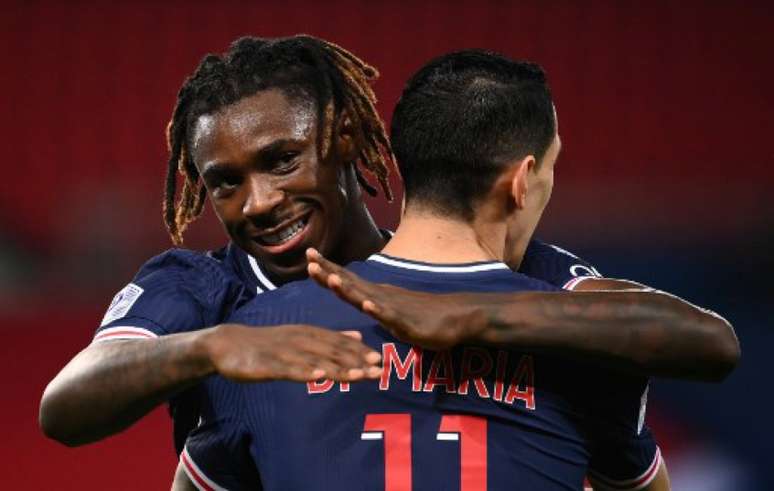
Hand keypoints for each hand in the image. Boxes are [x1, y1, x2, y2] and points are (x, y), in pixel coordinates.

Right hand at [204, 324, 381, 382]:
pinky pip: (289, 370)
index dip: (362, 353)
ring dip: (339, 368)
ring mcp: (285, 352)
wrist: (227, 344)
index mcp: (310, 334)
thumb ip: (330, 338)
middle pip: (333, 352)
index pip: (340, 344)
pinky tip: (318, 377)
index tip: (383, 361)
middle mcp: (301, 340)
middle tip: (381, 370)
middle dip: (358, 362)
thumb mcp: (302, 337)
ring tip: (360, 375)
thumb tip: (359, 337)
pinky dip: (305, 373)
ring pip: (316, 361)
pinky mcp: (268, 365)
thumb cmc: (267, 344)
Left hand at [306, 248, 485, 349]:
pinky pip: (391, 316)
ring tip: (330, 278)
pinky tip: (367, 305)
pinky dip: (378, 310)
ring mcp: (393, 308)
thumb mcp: (391, 311)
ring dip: (348, 288)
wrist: (457, 317)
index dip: (326, 270)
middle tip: (308, 256)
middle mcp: (381, 297)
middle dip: (328, 271)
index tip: (308, 257)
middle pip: (350, 283)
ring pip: (366, 297)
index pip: (346, 281)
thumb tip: (361, 302)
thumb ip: (375, 306)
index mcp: (374, 295)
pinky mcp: (407, 323)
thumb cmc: (424, 315)